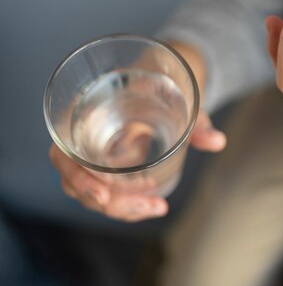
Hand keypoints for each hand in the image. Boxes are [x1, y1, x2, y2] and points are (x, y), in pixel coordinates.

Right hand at [49, 41, 226, 221]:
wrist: (168, 79)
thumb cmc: (164, 84)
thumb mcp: (181, 98)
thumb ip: (197, 121)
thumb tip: (217, 141)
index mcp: (88, 113)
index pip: (62, 152)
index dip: (76, 176)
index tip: (102, 195)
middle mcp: (84, 136)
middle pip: (76, 182)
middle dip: (108, 201)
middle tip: (146, 206)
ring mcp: (96, 154)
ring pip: (92, 192)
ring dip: (120, 207)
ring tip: (155, 207)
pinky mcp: (110, 166)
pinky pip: (108, 192)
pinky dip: (127, 204)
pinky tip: (154, 205)